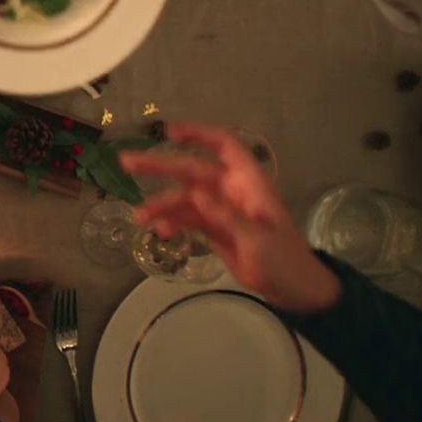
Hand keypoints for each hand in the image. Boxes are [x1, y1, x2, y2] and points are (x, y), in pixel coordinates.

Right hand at [120, 123, 339, 314]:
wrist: (294, 289)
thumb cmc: (283, 260)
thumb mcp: (257, 239)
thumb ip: (226, 216)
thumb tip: (194, 195)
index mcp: (248, 183)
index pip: (224, 146)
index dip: (198, 134)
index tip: (169, 132)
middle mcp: (231, 190)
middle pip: (192, 170)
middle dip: (160, 166)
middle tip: (127, 162)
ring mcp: (221, 209)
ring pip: (184, 198)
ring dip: (160, 204)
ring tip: (139, 218)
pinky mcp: (214, 228)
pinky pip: (186, 219)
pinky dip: (171, 223)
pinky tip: (160, 232)